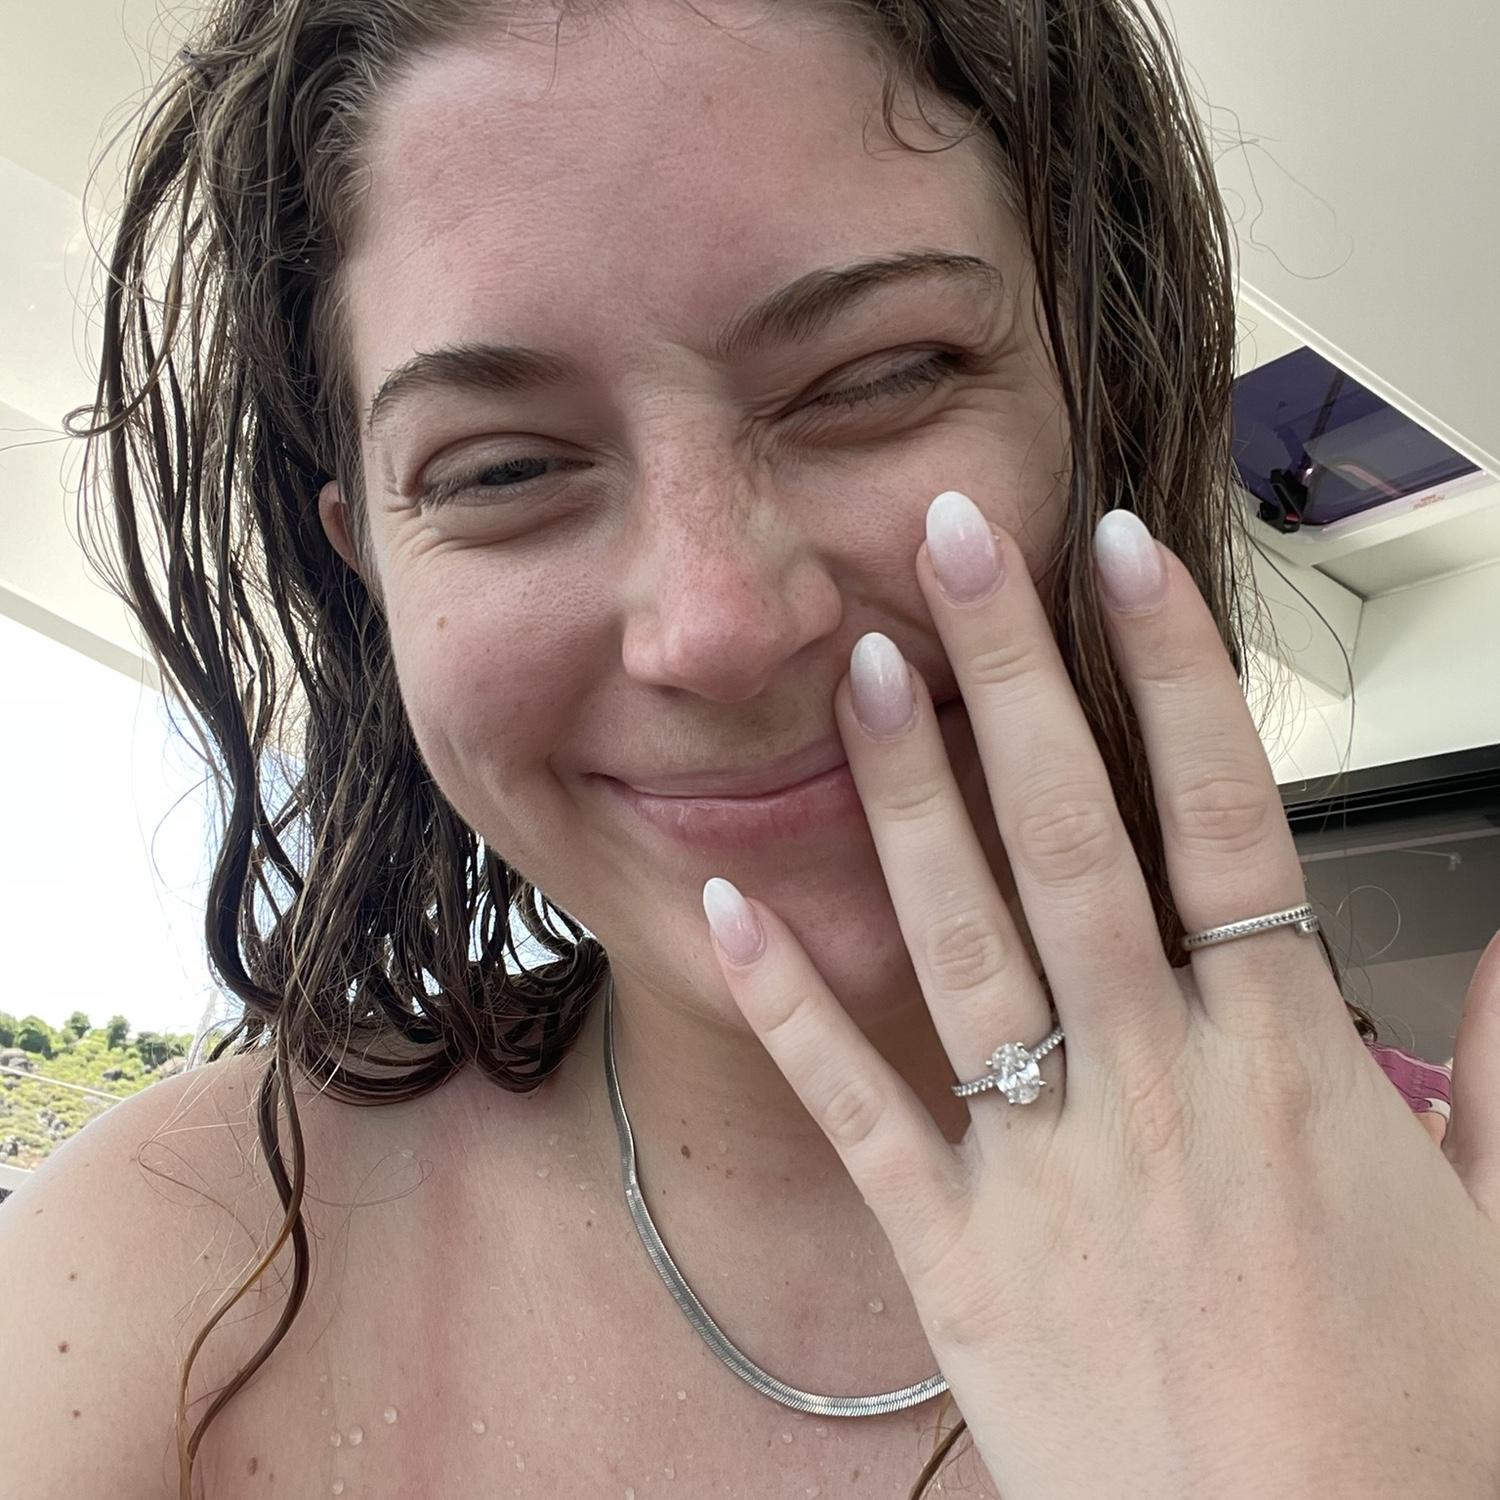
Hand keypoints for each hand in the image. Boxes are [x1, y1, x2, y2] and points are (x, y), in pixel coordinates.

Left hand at [701, 492, 1499, 1498]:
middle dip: (1016, 672)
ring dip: (907, 791)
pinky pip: (856, 1105)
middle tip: (954, 543)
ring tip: (866, 666)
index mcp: (1284, 1064)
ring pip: (960, 933)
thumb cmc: (1409, 1440)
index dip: (1171, 668)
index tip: (1123, 555)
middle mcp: (1151, 1082)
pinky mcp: (955, 1254)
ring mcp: (1041, 1160)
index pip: (1222, 810)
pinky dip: (788, 1001)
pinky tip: (729, 901)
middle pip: (1072, 831)